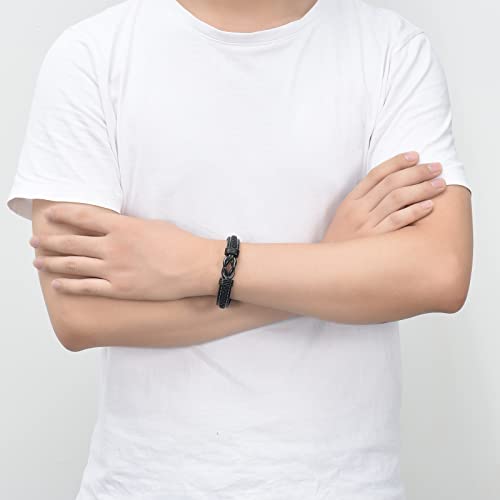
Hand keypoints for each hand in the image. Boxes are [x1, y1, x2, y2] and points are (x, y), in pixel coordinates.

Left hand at [30, 203, 220, 299]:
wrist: (196, 267)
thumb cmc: (180, 244)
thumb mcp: (153, 225)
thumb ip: (129, 226)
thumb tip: (115, 228)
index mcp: (122, 226)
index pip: (83, 216)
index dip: (63, 214)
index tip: (49, 214)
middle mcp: (113, 247)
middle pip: (71, 242)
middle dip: (49, 241)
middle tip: (35, 241)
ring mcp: (114, 269)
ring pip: (73, 265)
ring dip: (51, 263)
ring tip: (37, 262)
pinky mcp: (120, 289)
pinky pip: (87, 288)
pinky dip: (69, 286)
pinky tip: (57, 284)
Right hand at [322, 152, 445, 242]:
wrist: (328, 269)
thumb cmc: (341, 243)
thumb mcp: (345, 217)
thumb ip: (363, 202)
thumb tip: (390, 186)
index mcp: (351, 201)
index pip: (376, 174)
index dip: (397, 162)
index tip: (415, 155)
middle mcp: (358, 210)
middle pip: (391, 183)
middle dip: (416, 172)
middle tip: (436, 167)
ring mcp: (367, 225)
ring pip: (397, 198)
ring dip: (421, 189)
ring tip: (439, 184)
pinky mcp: (375, 241)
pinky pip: (397, 221)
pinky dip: (414, 212)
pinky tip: (429, 206)